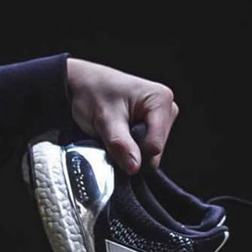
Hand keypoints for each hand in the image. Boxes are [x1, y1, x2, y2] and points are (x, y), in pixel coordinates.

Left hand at [66, 58, 178, 173]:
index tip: (114, 142)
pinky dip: (133, 147)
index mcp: (161, 100)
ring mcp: (164, 117)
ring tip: (116, 132)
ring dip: (132, 149)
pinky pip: (148, 148)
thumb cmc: (92, 93)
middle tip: (113, 134)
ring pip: (152, 152)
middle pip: (156, 151)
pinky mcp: (157, 125)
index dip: (134, 152)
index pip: (155, 145)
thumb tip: (134, 167)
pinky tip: (122, 134)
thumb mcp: (104, 119)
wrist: (82, 84)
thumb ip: (120, 144)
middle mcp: (168, 107)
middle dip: (133, 150)